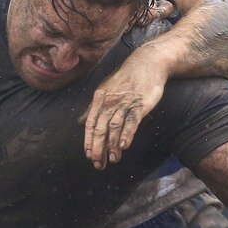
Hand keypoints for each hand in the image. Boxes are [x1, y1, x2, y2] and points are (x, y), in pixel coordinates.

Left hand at [79, 1, 176, 169]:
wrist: (147, 63)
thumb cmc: (126, 78)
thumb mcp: (105, 90)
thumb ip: (93, 108)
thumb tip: (80, 122)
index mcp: (99, 98)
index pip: (91, 123)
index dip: (89, 140)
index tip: (89, 154)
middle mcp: (110, 101)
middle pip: (101, 128)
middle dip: (98, 147)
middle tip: (98, 164)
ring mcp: (124, 103)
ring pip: (115, 127)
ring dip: (112, 145)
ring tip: (112, 160)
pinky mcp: (139, 104)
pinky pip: (131, 121)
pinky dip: (127, 134)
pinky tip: (124, 146)